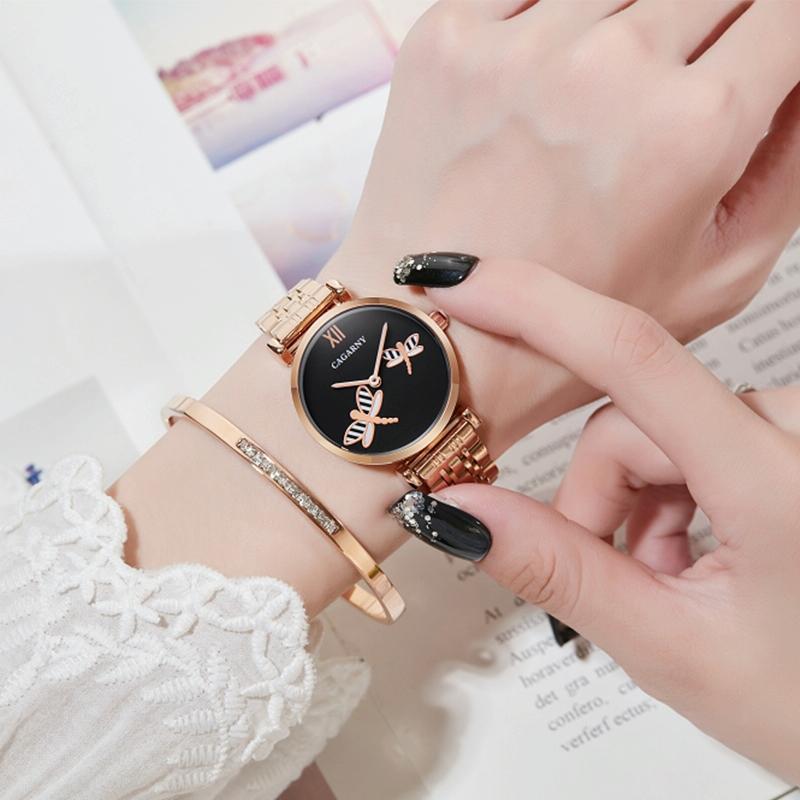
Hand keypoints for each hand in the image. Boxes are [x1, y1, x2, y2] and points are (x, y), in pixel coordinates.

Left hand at [325, 0, 799, 445]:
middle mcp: (611, 67)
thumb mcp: (717, 274)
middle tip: (661, 105)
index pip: (788, 10)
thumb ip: (789, 160)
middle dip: (707, 37)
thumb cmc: (564, 331)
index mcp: (695, 127)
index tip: (755, 61)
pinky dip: (549, 31)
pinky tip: (536, 101)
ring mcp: (521, 45)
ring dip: (624, 34)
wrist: (432, 337)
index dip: (776, 39)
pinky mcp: (449, 38)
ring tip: (588, 119)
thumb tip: (790, 79)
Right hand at [426, 259, 799, 782]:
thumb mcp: (672, 649)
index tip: (461, 285)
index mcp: (772, 478)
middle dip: (593, 497)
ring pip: (657, 426)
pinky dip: (669, 491)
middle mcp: (792, 431)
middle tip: (611, 577)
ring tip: (666, 579)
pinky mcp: (787, 437)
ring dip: (632, 498)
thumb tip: (461, 511)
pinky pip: (695, 434)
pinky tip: (692, 553)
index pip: (634, 355)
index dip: (536, 308)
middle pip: (631, 419)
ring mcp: (793, 431)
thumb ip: (559, 573)